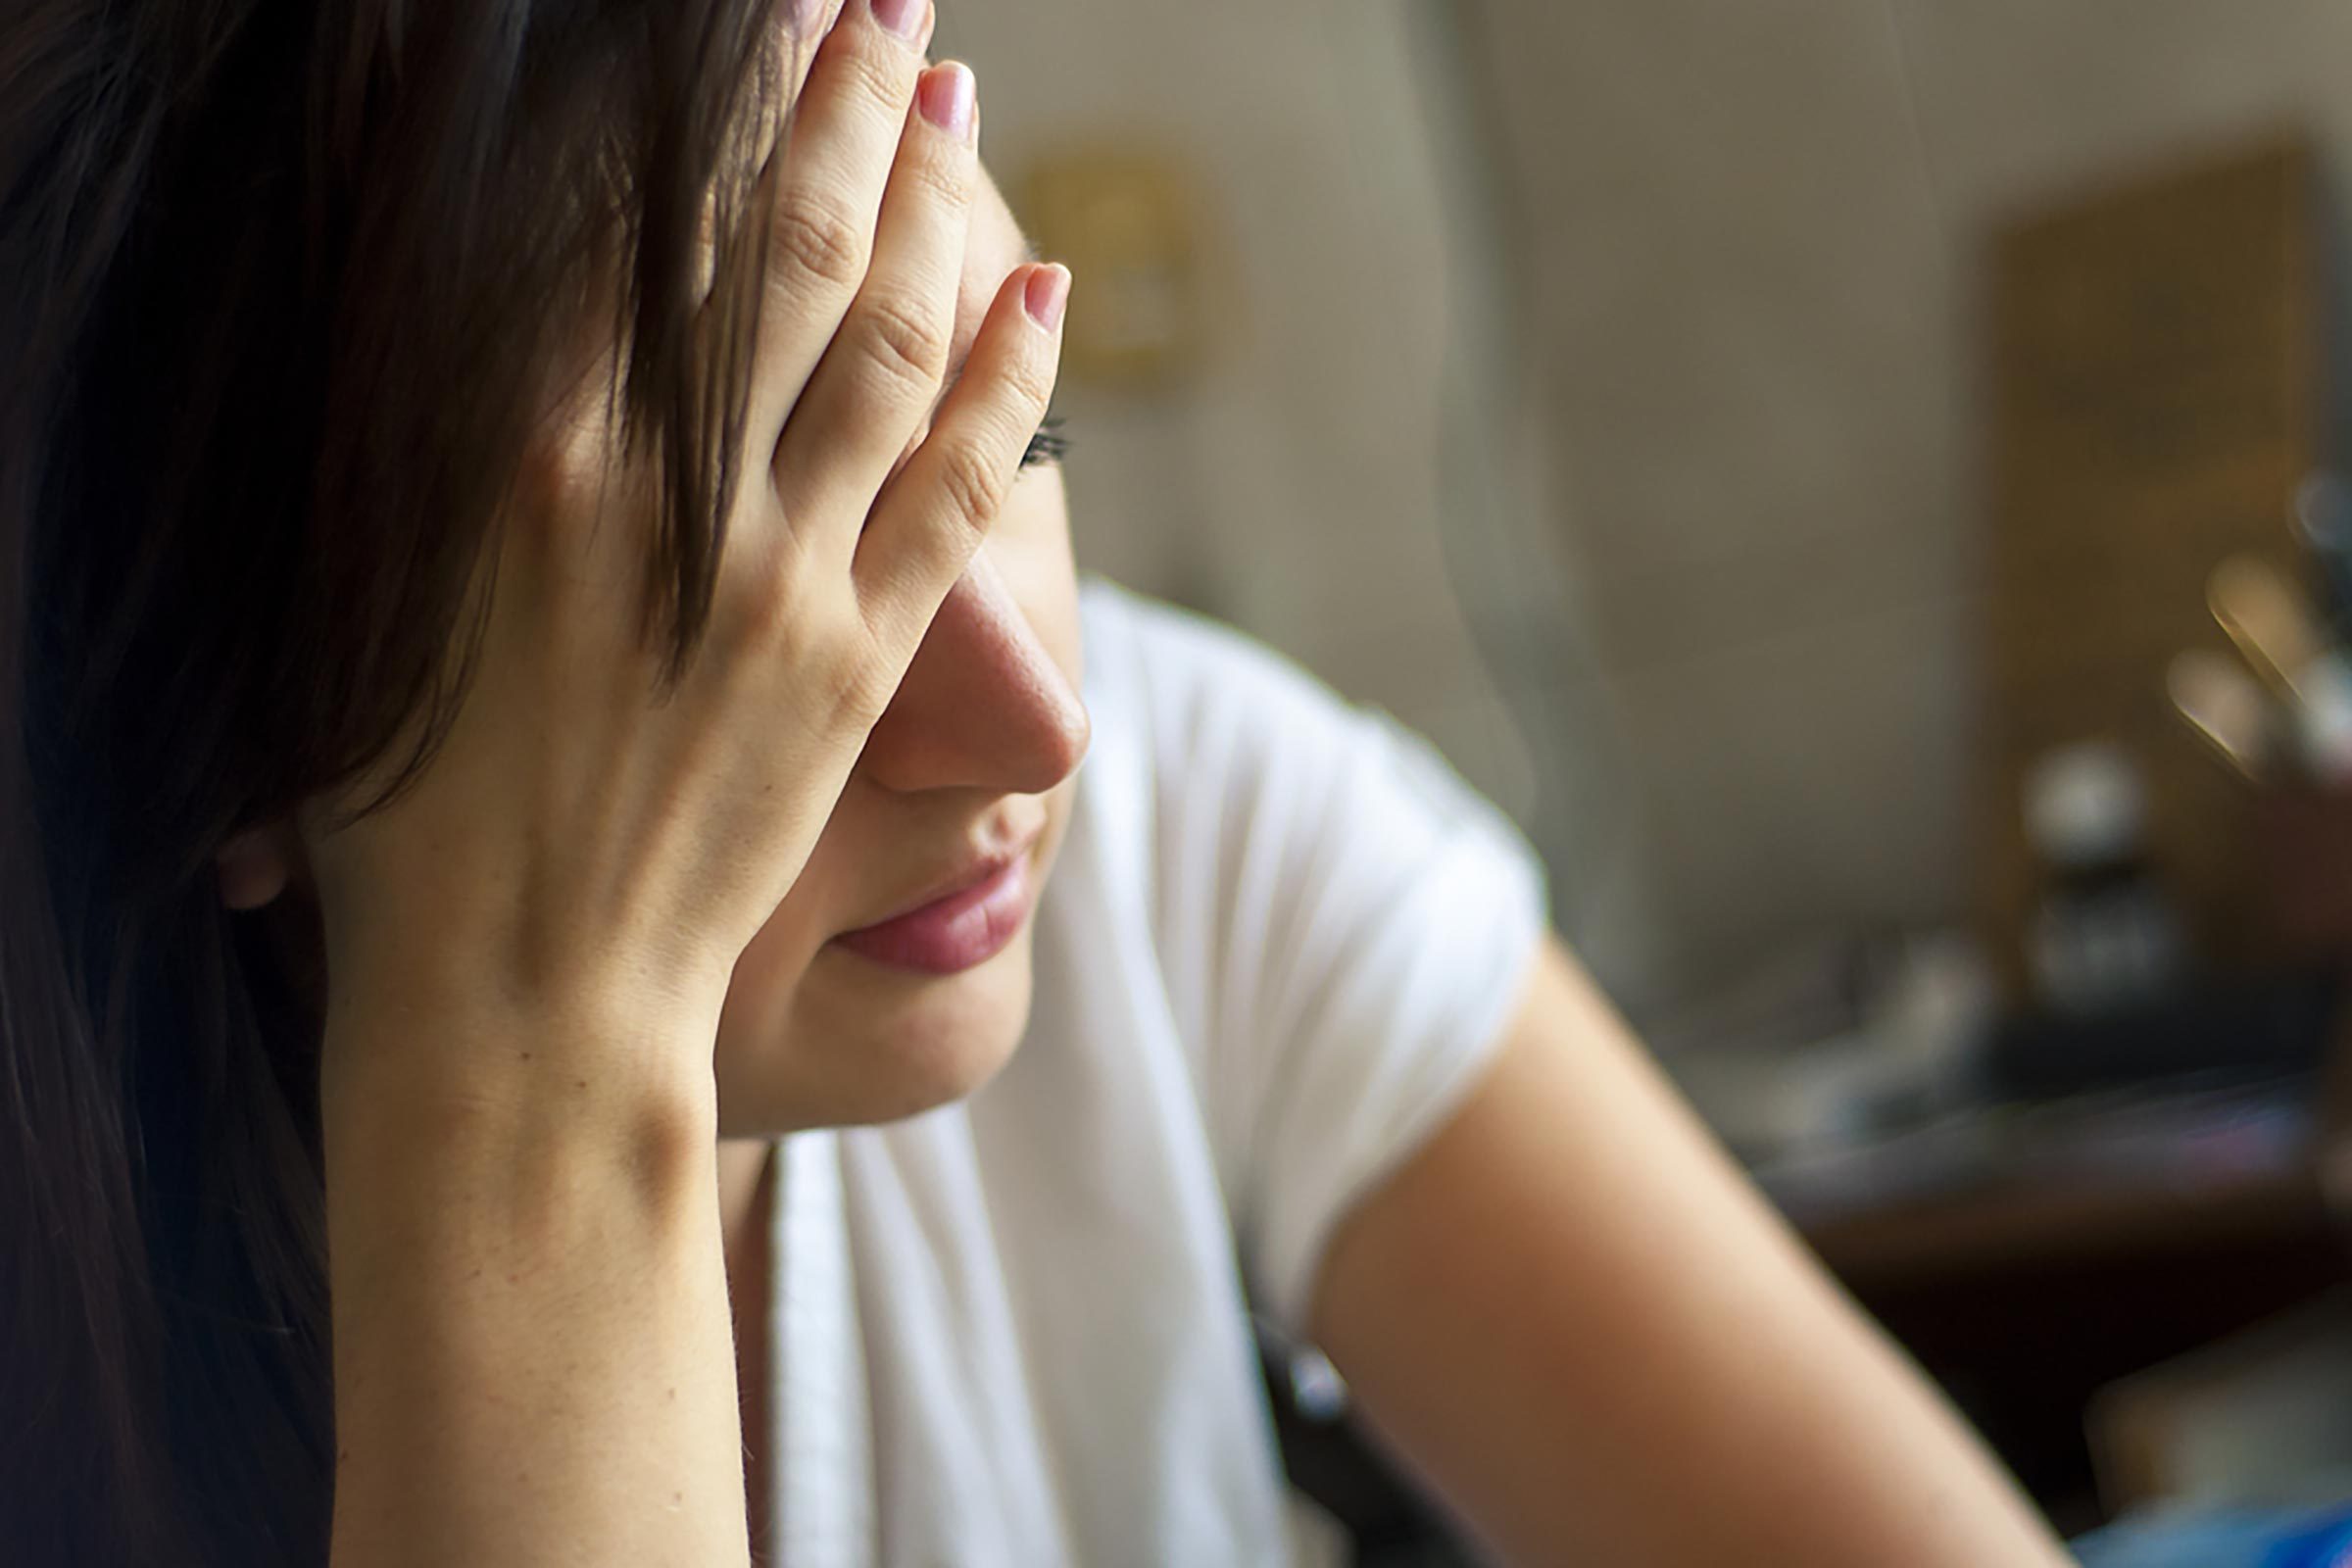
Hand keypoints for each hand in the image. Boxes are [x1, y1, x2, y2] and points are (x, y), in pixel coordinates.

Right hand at [305, 1, 1068, 1063]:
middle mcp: (660, 489)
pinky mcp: (860, 660)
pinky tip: (1043, 292)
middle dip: (834, 104)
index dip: (700, 107)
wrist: (518, 1000)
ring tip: (952, 89)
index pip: (631, 224)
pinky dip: (1007, 379)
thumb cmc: (402, 823)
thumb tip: (500, 324)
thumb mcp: (369, 605)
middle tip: (877, 0)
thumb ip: (439, 456)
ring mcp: (776, 573)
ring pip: (878, 339)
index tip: (746, 27)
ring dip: (925, 200)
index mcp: (516, 456)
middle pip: (774, 246)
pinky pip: (958, 485)